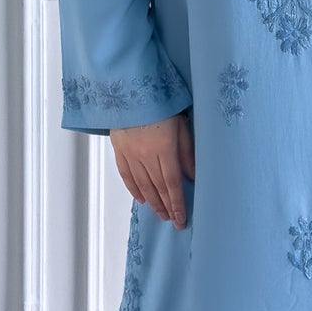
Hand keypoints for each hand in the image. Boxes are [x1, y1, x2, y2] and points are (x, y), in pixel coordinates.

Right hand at [111, 109, 195, 227]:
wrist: (129, 89)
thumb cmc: (160, 103)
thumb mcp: (181, 124)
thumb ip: (187, 152)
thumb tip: (192, 176)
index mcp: (164, 150)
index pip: (173, 184)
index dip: (177, 204)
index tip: (181, 219)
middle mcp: (146, 156)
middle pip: (158, 188)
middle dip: (167, 207)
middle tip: (172, 221)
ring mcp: (131, 154)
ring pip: (142, 185)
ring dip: (153, 202)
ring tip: (160, 214)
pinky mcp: (119, 150)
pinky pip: (126, 174)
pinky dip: (134, 189)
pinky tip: (141, 198)